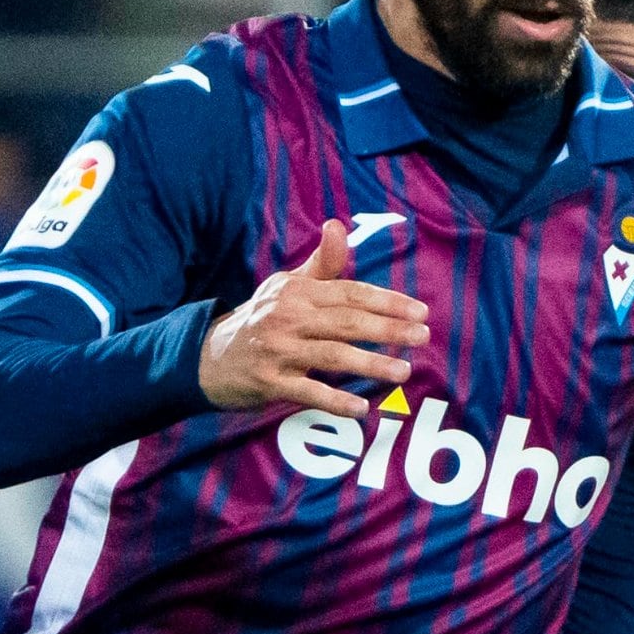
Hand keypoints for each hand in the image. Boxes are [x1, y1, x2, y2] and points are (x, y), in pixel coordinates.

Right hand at [199, 217, 431, 417]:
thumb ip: (321, 264)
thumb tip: (337, 226)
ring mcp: (278, 350)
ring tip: (403, 371)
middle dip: (388, 330)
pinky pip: (308, 392)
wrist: (210, 357)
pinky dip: (335, 400)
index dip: (387, 302)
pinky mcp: (269, 382)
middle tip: (422, 337)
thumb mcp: (287, 286)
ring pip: (333, 356)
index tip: (419, 312)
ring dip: (371, 364)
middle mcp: (288, 317)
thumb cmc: (261, 318)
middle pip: (347, 322)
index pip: (350, 293)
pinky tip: (361, 408)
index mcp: (298, 291)